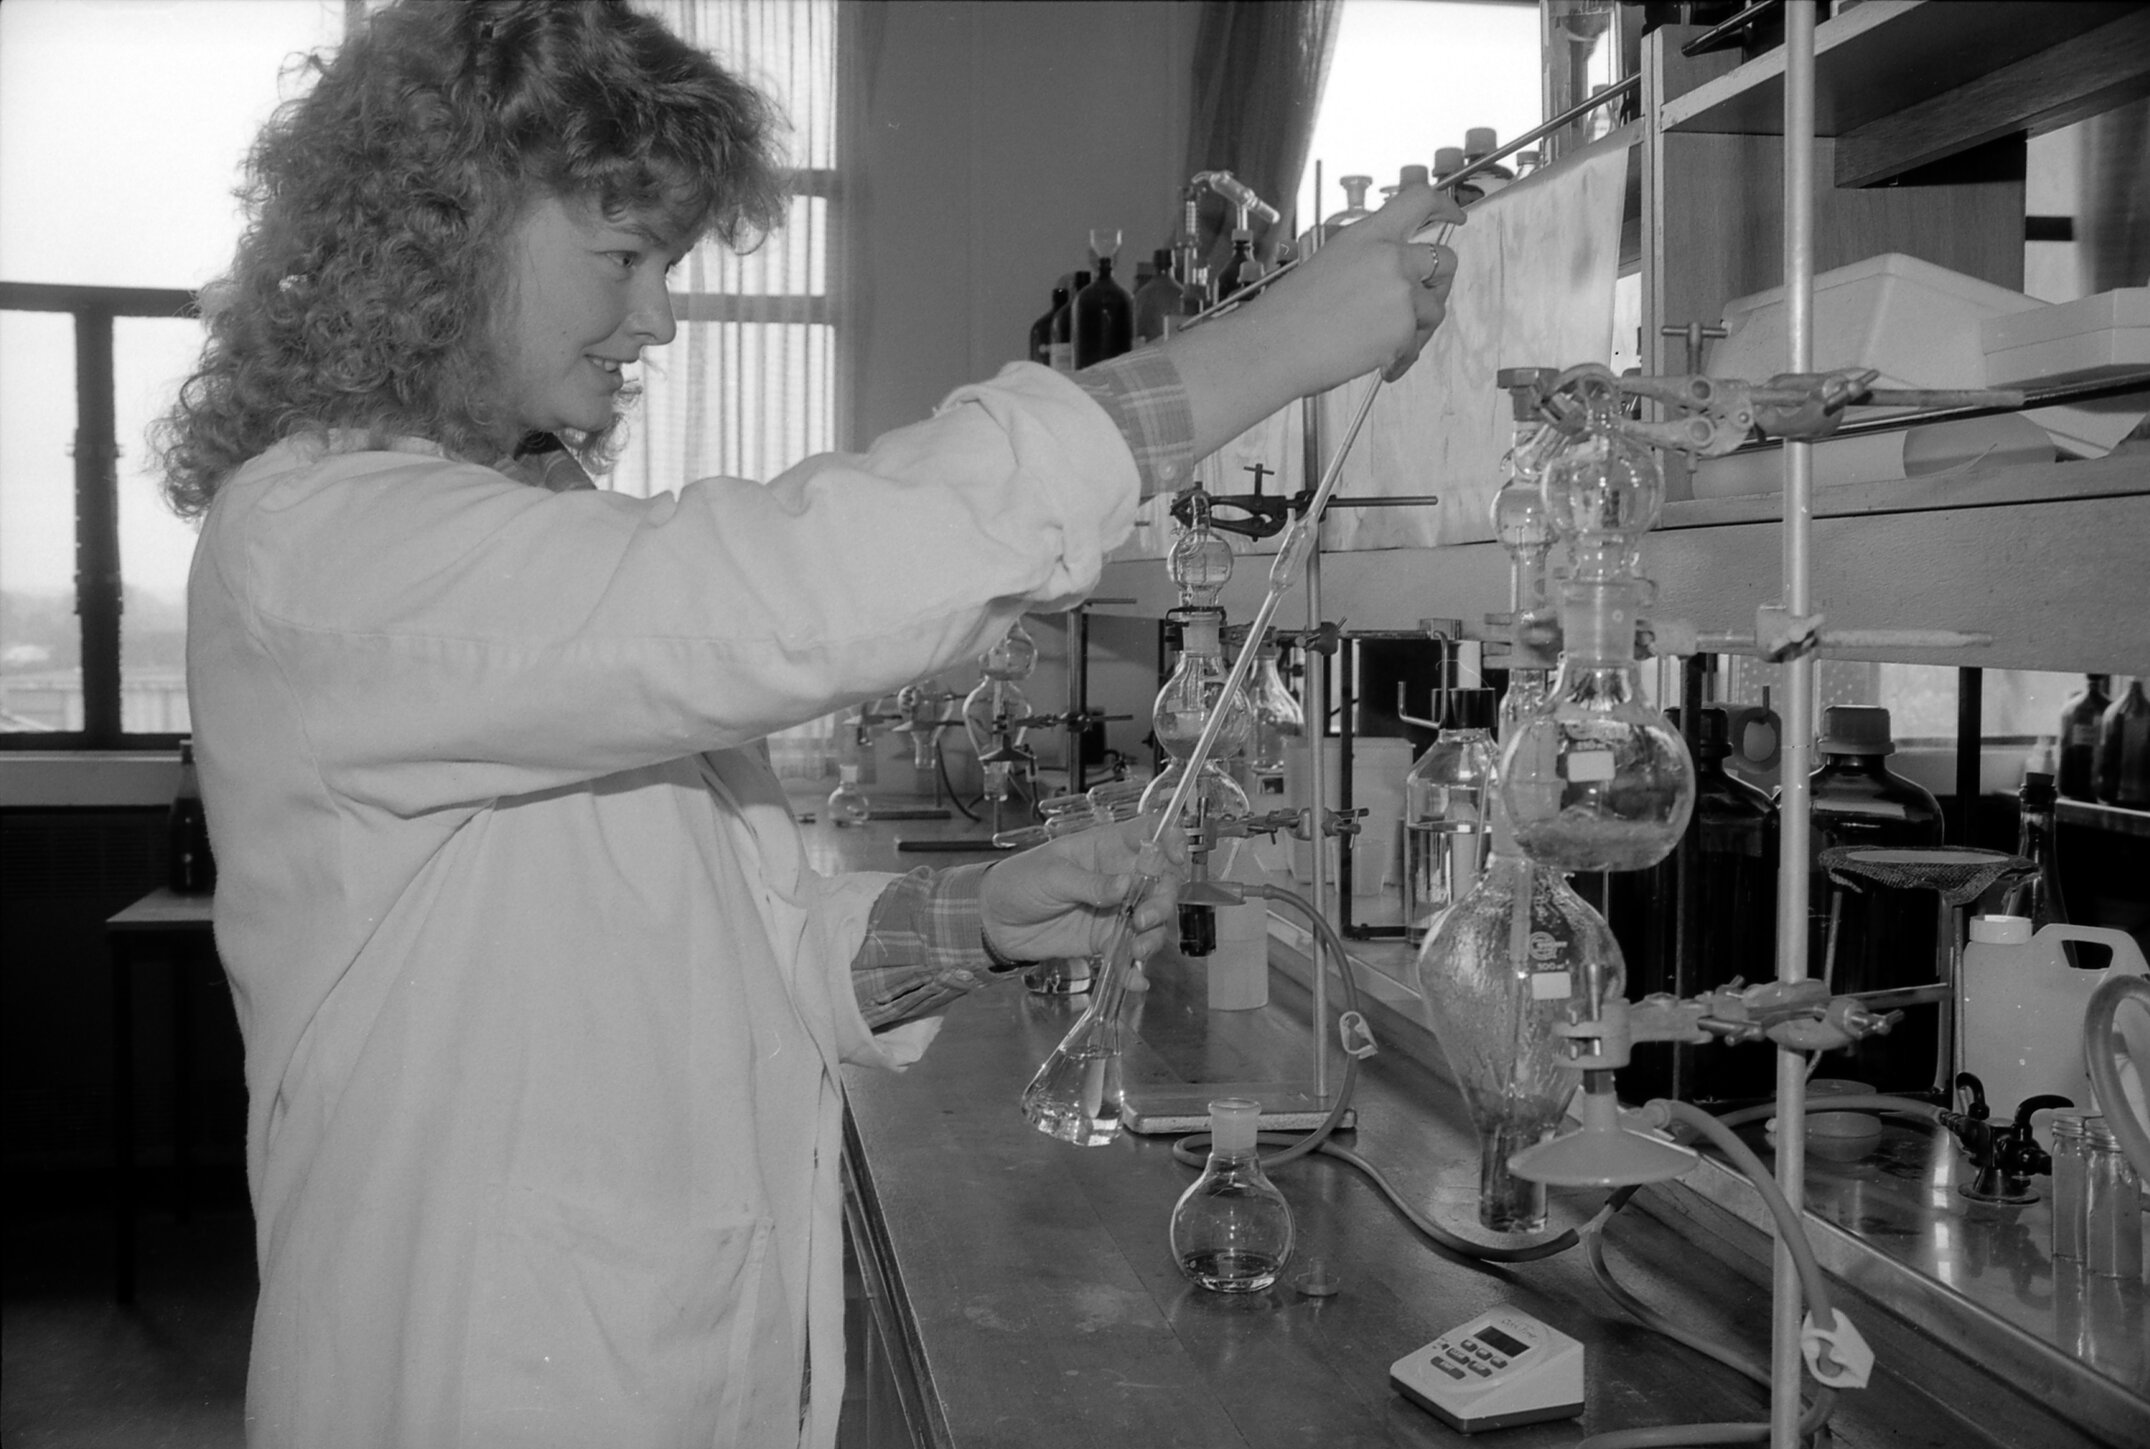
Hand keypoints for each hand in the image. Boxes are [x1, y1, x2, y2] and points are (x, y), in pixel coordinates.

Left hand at [979, 813, 1185, 964]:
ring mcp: (1116, 910)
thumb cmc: (1021, 881)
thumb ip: (1090, 883)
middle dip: (1163, 901)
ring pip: (1153, 920)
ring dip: (1154, 935)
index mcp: (1107, 847)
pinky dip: (1135, 968)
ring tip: (1137, 949)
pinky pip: (1129, 953)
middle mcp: (1120, 877)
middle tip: (1144, 918)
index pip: (1151, 833)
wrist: (995, 920)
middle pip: (1162, 883)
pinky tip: (1136, 980)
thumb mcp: (1053, 875)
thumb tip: (1125, 886)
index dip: (1172, 840)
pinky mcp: (1105, 940)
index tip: (1177, 857)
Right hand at [1155, 183, 1463, 465]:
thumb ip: (1366, 262)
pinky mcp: (1403, 328)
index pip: (1419, 200)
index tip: (1454, 216)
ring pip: (1435, 307)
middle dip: (1441, 281)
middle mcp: (1389, 257)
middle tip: (1427, 298)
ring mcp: (1400, 292)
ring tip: (1388, 345)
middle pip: (1444, 258)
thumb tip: (1391, 279)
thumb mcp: (1327, 264)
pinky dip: (1403, 356)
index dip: (1445, 205)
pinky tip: (1381, 365)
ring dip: (1418, 327)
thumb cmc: (1289, 314)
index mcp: (1367, 235)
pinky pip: (1418, 343)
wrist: (1274, 347)